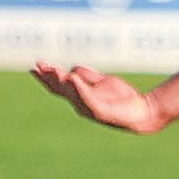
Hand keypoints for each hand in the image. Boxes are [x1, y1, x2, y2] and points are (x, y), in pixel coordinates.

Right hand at [30, 62, 162, 133]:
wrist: (142, 112)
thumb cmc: (122, 98)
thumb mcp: (102, 81)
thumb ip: (87, 75)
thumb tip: (72, 69)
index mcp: (80, 96)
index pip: (59, 85)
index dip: (47, 76)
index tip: (35, 66)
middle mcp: (80, 103)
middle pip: (60, 90)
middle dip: (49, 79)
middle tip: (38, 68)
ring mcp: (89, 108)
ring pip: (71, 93)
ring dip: (61, 81)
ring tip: (53, 70)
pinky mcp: (100, 111)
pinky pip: (87, 98)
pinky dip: (79, 88)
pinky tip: (72, 79)